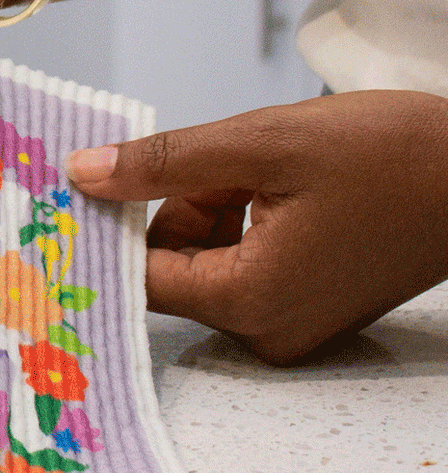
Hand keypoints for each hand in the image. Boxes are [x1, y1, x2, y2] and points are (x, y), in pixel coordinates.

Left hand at [67, 90, 447, 364]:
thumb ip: (163, 161)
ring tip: (272, 173)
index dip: (109, 227)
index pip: (136, 278)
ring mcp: (290, 323)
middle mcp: (265, 330)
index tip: (89, 186)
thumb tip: (82, 174)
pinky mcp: (307, 306)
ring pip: (204, 256)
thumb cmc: (390, 156)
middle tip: (230, 164)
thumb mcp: (264, 142)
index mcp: (250, 300)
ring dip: (215, 204)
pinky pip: (241, 262)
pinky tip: (286, 188)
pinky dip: (244, 218)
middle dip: (183, 204)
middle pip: (170, 264)